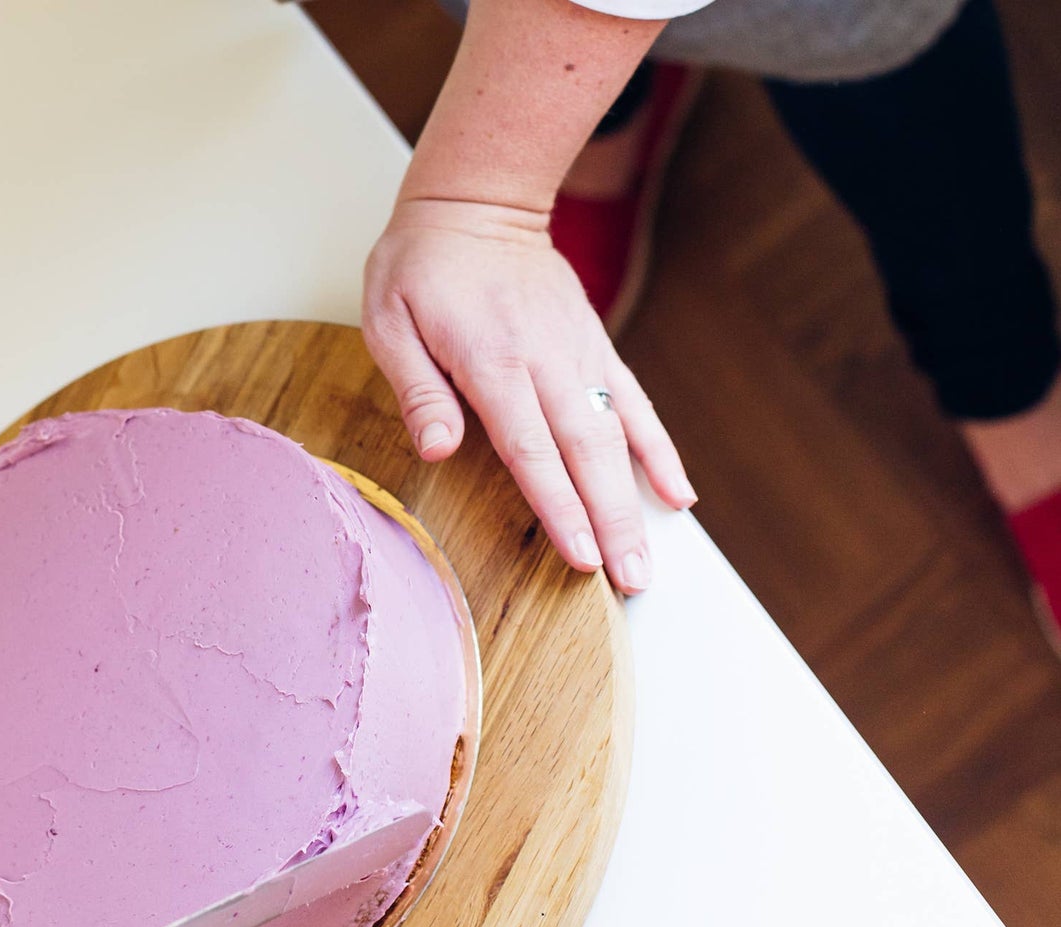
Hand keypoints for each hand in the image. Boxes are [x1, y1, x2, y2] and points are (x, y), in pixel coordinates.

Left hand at [363, 197, 695, 591]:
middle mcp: (546, 362)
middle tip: (630, 582)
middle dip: (611, 522)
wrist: (477, 201)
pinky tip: (677, 495)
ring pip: (617, 437)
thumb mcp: (391, 321)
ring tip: (648, 561)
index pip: (531, 450)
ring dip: (635, 502)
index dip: (559, 507)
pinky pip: (634, 403)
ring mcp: (578, 354)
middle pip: (586, 455)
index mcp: (492, 363)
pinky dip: (658, 449)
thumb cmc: (421, 267)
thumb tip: (437, 450)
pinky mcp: (595, 347)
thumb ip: (418, 389)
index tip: (582, 556)